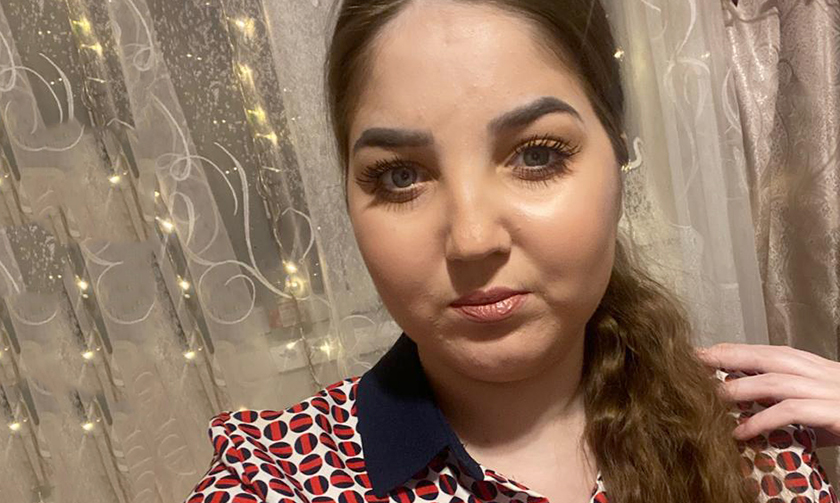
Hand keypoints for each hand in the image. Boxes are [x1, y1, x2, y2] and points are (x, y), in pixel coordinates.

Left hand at [695, 342, 839, 446]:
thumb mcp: (821, 407)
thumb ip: (790, 406)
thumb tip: (752, 413)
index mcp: (817, 369)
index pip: (770, 352)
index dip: (736, 351)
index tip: (705, 353)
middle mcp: (822, 374)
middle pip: (767, 358)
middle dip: (728, 357)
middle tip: (696, 361)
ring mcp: (829, 391)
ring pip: (774, 382)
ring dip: (738, 389)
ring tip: (710, 399)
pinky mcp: (836, 413)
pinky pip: (791, 411)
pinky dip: (762, 420)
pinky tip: (742, 432)